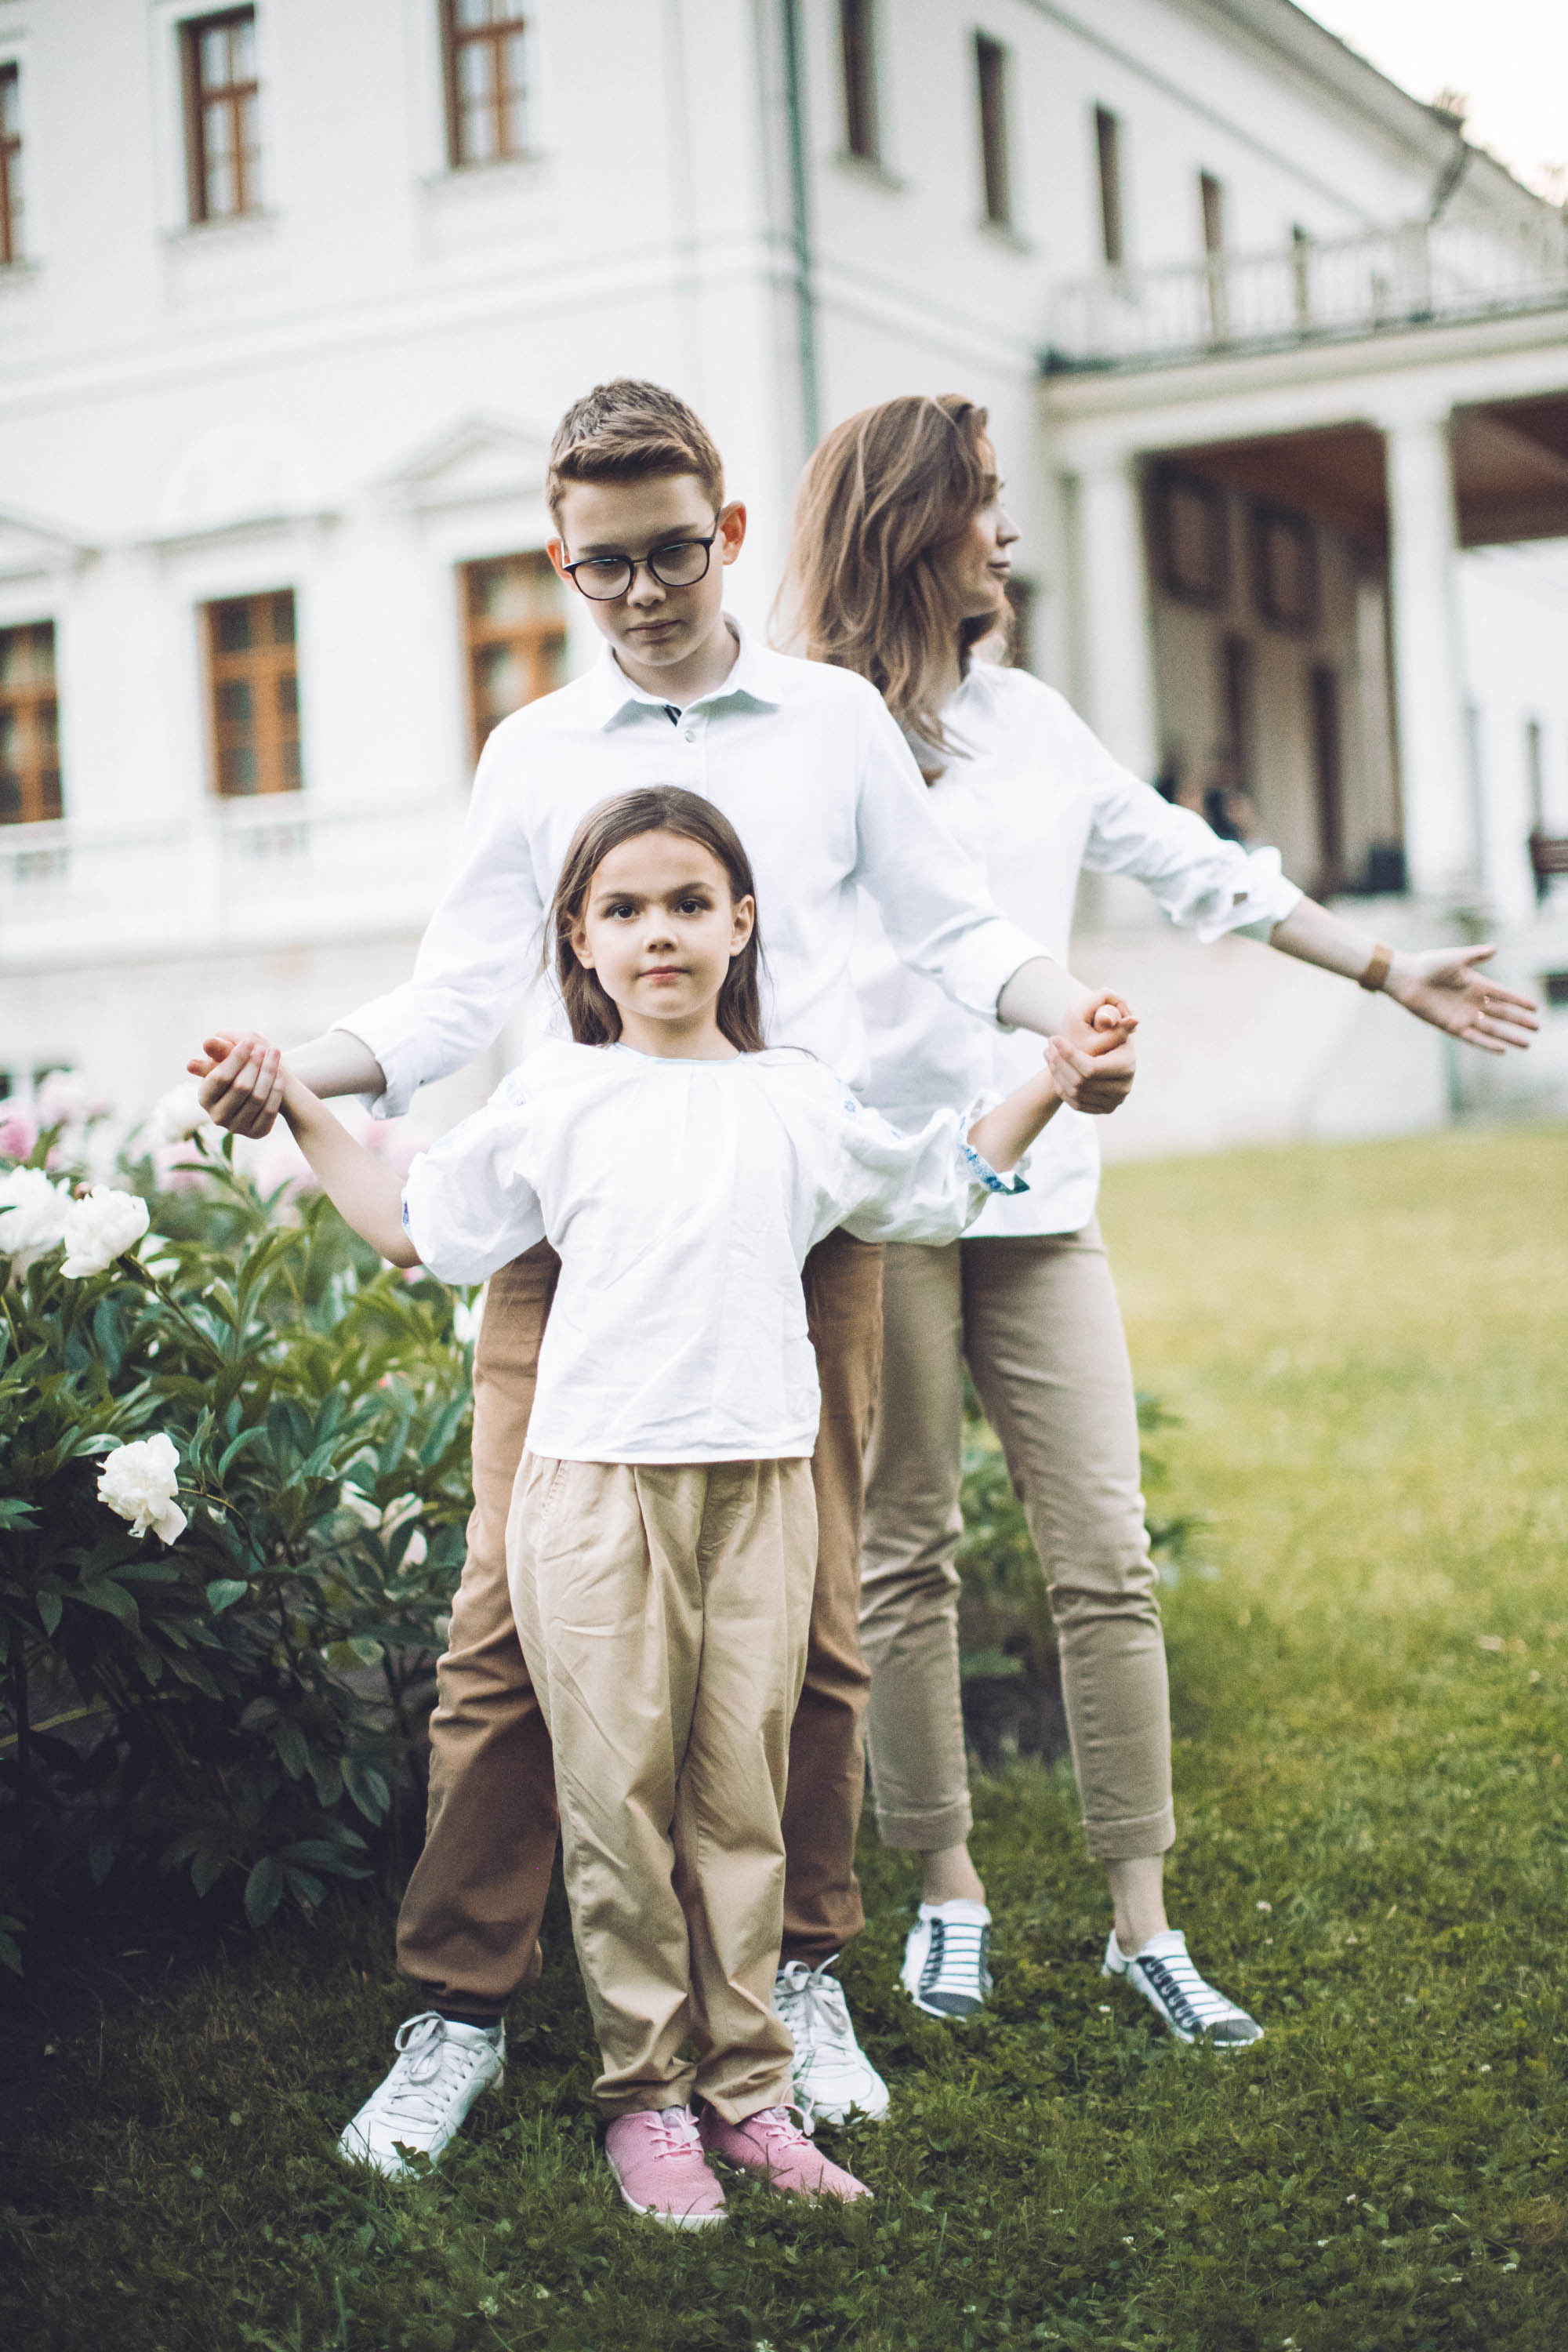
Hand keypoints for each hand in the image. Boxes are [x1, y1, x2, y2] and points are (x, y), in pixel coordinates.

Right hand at [198, 1038, 286, 1137]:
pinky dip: (276, 1089)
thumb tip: (207, 1042)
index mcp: (204, 1098)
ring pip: (257, 1098)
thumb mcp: (227, 1057)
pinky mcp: (257, 1133)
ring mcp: (237, 1128)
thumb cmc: (238, 1070)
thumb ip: (218, 1049)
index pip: (220, 1077)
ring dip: (268, 1072)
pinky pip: (270, 1109)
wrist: (259, 1092)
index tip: (249, 1042)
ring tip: (275, 1053)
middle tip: (266, 1048)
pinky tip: (280, 1072)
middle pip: (241, 1087)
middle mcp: (217, 1117)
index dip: (235, 1058)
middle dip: (254, 1064)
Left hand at [1046, 991, 1137, 1114]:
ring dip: (1057, 1074)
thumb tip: (1134, 1019)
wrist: (1115, 1059)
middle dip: (1060, 1063)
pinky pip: (1075, 1103)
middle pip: (1080, 1082)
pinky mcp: (1104, 1110)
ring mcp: (1113, 1102)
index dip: (1069, 1055)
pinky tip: (1054, 1070)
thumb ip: (1116, 1023)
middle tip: (1048, 1046)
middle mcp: (1122, 1089)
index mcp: (1126, 1067)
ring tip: (1048, 1054)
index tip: (1054, 1038)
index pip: (1091, 1068)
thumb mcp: (1113, 1028)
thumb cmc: (1111, 1037)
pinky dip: (1061, 1087)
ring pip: (1075, 1093)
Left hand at [1384, 946, 1537, 1054]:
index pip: (1504, 995)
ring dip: (1509, 1036)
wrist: (1406, 978)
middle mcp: (1472, 1002)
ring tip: (1526, 1044)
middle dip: (1519, 1021)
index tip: (1535, 1008)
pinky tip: (1502, 1049)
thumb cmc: (1429, 964)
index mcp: (1476, 984)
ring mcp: (1463, 1015)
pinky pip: (1473, 1037)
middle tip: (1537, 1028)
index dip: (1519, 1001)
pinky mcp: (1451, 1026)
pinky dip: (1487, 1044)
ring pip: (1491, 1029)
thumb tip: (1495, 948)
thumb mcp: (1456, 958)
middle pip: (1502, 1014)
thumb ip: (1476, 955)